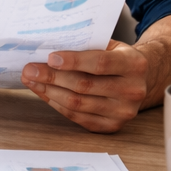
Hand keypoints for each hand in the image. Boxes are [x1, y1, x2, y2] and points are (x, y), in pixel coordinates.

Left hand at [21, 41, 149, 132]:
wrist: (140, 79)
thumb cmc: (116, 57)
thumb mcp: (108, 44)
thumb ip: (85, 45)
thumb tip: (47, 49)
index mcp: (134, 64)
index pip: (100, 63)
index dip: (73, 61)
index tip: (50, 58)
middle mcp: (132, 90)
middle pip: (84, 86)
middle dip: (52, 77)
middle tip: (30, 69)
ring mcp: (123, 112)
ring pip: (77, 103)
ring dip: (49, 91)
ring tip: (32, 80)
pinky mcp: (112, 126)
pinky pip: (77, 117)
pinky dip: (56, 104)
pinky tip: (44, 92)